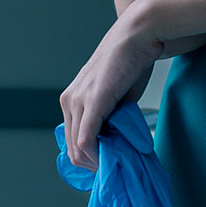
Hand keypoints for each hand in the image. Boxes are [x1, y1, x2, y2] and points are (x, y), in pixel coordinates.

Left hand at [59, 4, 165, 171]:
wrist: (137, 37)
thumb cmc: (131, 64)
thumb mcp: (116, 97)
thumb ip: (111, 118)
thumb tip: (115, 144)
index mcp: (71, 99)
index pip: (71, 140)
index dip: (90, 157)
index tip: (109, 163)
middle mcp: (68, 101)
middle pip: (71, 149)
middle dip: (94, 164)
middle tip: (116, 169)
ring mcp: (77, 101)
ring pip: (77, 149)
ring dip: (98, 162)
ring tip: (118, 163)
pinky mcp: (92, 102)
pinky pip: (86, 141)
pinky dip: (98, 155)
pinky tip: (113, 157)